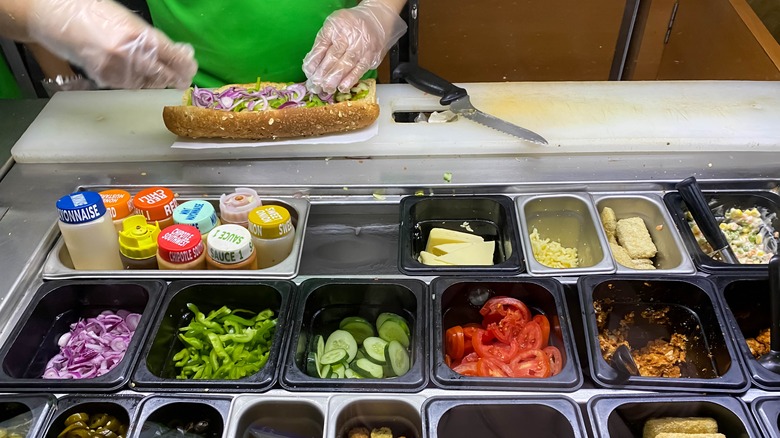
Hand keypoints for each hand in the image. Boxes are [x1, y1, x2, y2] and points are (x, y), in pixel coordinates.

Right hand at [27, 0, 196, 88]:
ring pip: (147, 83)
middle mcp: (131, 55)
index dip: (185, 66)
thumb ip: (152, 39)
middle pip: (163, 75)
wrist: (57, 16)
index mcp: (141, 36)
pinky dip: (137, 82)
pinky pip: (129, 85)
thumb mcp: (129, 21)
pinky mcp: (105, 79)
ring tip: (162, 78)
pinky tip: (139, 75)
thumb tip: (177, 52)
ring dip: (157, 81)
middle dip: (175, 78)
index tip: (190, 69)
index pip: (173, 57)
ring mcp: (117, 70)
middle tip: (182, 80)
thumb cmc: (94, 13)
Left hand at [303, 0, 406, 93]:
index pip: (321, 46)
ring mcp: (361, 47)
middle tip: (314, 86)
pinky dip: (350, 80)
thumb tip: (311, 65)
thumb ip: (323, 43)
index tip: (308, 73)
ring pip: (345, 65)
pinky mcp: (370, 57)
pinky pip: (359, 70)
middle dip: (321, 74)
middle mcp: (348, 36)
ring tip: (325, 89)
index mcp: (335, 27)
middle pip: (332, 57)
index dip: (313, 61)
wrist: (377, 21)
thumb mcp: (333, 26)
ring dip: (333, 80)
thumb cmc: (350, 26)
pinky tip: (342, 88)